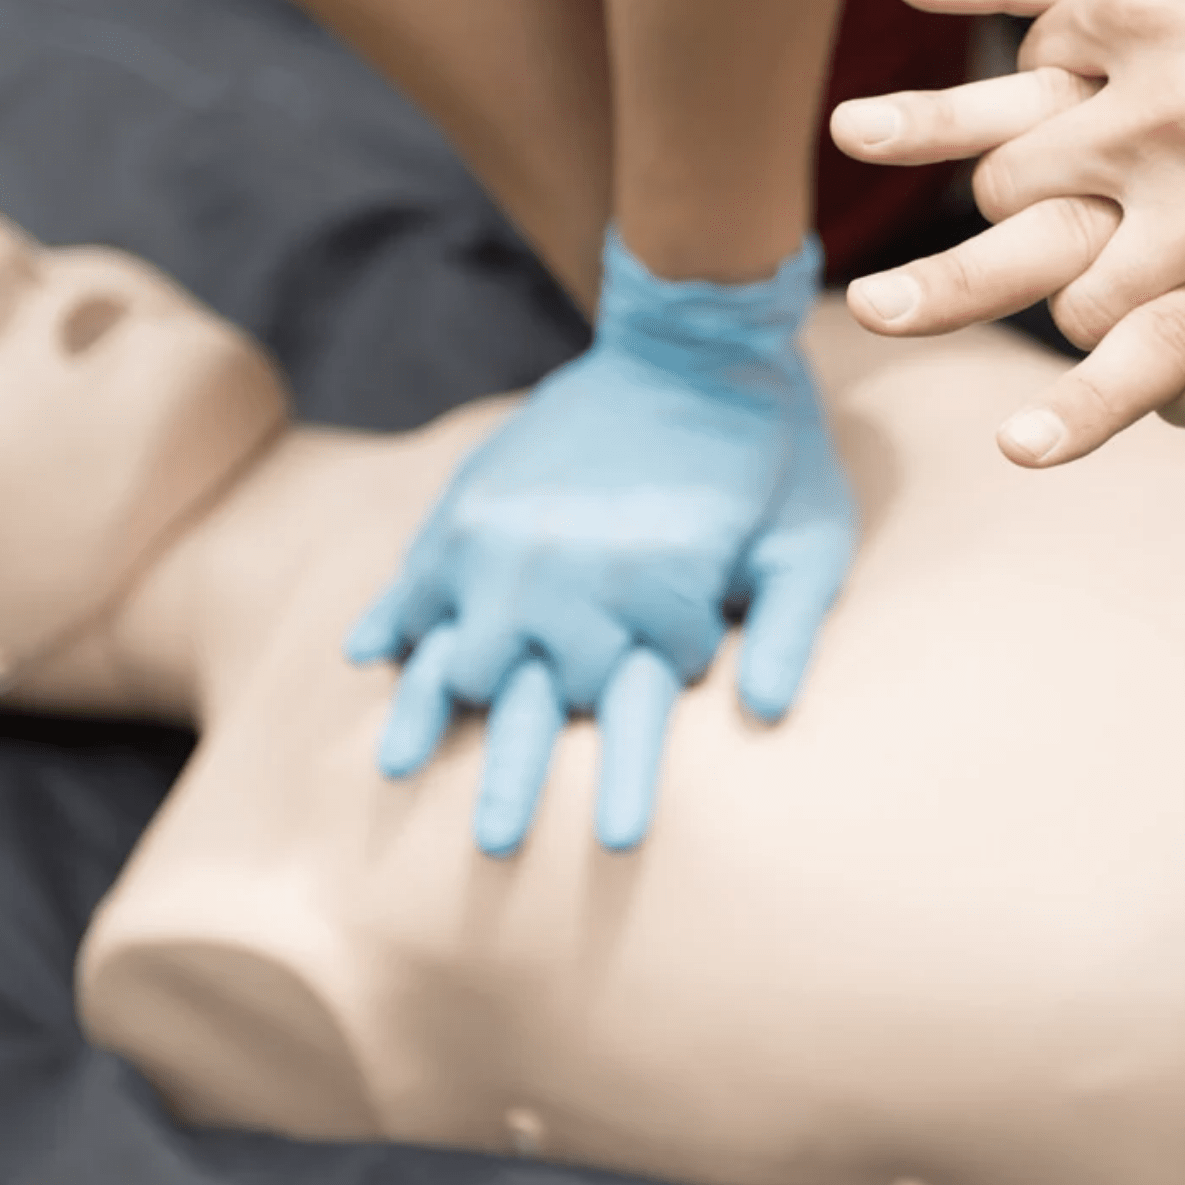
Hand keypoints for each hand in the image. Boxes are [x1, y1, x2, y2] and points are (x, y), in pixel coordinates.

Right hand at [346, 232, 855, 854]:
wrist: (695, 341)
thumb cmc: (769, 450)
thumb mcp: (811, 537)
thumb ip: (793, 627)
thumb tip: (766, 715)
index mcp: (656, 589)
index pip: (644, 695)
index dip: (648, 722)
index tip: (643, 758)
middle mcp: (569, 576)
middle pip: (536, 702)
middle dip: (521, 768)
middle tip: (495, 843)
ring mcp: (506, 542)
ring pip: (458, 659)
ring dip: (435, 715)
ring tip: (398, 772)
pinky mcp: (474, 505)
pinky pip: (415, 580)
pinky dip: (393, 623)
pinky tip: (373, 662)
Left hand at [834, 0, 1184, 468]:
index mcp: (1134, 19)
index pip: (1016, 78)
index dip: (1009, 114)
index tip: (1024, 132)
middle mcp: (1157, 115)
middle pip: (1013, 199)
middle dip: (1003, 235)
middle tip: (995, 266)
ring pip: (1091, 301)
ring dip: (1088, 328)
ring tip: (1089, 354)